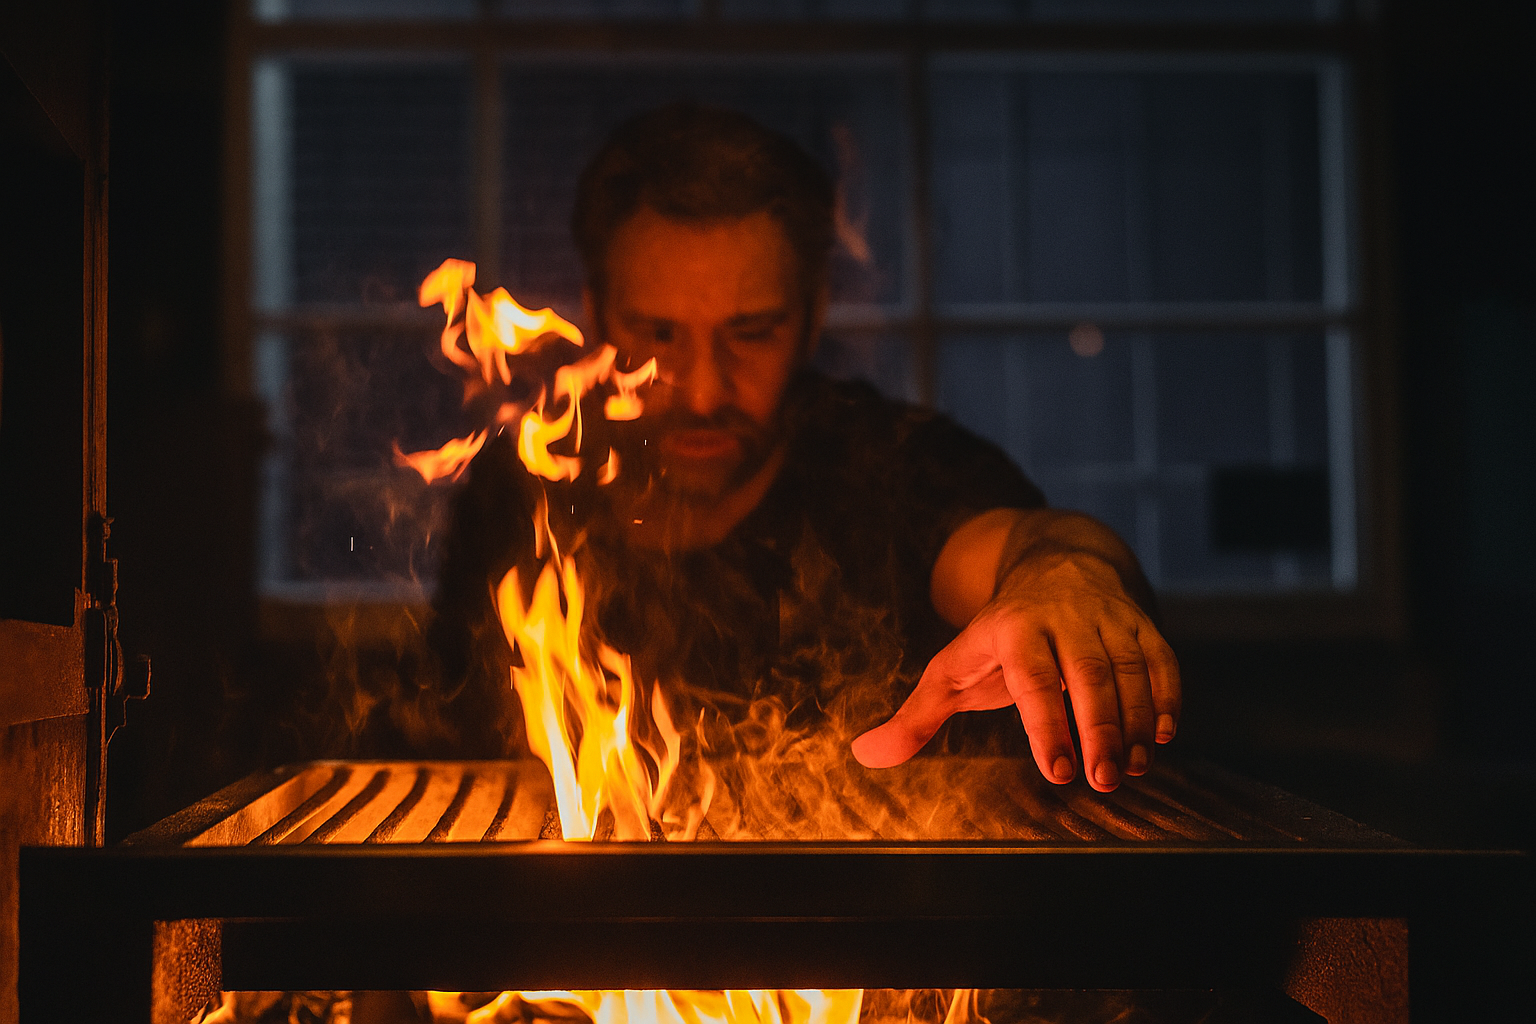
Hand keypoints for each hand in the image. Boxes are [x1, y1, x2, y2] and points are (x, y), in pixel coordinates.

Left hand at [851, 544, 1179, 791]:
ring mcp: (1107, 618)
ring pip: (1130, 668)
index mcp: (1011, 627)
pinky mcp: (1143, 623)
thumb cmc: (998, 635)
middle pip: (1087, 673)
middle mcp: (1063, 616)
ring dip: (1136, 723)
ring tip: (1131, 769)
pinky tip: (1162, 739)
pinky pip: (1163, 660)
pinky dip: (1167, 698)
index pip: (1031, 675)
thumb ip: (915, 716)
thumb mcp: (952, 668)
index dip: (1046, 723)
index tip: (1059, 772)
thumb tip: (864, 754)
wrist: (1058, 563)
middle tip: (1103, 780)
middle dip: (1100, 728)